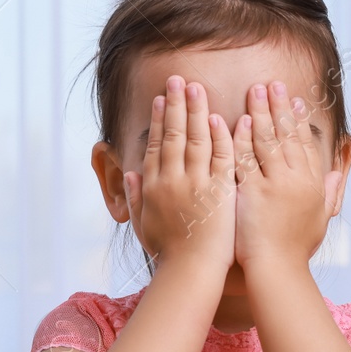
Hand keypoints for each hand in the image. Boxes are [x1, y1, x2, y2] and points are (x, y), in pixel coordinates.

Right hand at [126, 76, 236, 273]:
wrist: (189, 272)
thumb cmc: (168, 253)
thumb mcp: (143, 224)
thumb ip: (134, 197)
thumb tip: (128, 174)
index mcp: (153, 186)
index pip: (156, 144)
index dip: (158, 119)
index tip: (161, 98)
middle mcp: (172, 180)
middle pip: (173, 134)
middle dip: (176, 104)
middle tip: (178, 79)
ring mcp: (196, 184)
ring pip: (196, 139)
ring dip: (196, 111)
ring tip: (196, 87)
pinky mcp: (219, 192)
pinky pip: (222, 158)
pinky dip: (221, 137)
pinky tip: (220, 117)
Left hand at [233, 80, 339, 269]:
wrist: (278, 271)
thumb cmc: (296, 249)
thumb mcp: (320, 218)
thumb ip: (330, 191)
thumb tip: (338, 171)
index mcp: (314, 184)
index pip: (306, 144)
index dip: (299, 120)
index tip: (295, 99)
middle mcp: (298, 180)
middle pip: (287, 135)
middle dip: (279, 107)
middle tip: (272, 83)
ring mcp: (276, 185)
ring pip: (266, 141)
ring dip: (259, 113)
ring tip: (253, 91)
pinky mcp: (253, 193)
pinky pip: (244, 159)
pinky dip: (237, 139)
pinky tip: (232, 120)